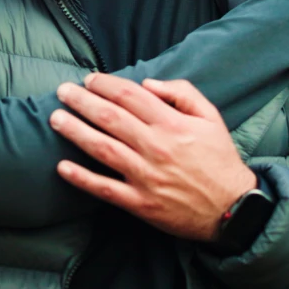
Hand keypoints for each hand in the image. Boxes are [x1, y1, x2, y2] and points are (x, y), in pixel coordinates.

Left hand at [49, 73, 253, 241]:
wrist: (233, 209)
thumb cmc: (219, 159)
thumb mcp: (210, 117)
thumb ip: (182, 93)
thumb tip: (148, 84)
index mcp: (172, 124)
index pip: (129, 96)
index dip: (105, 84)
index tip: (89, 79)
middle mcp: (156, 147)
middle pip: (110, 118)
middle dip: (82, 101)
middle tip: (62, 91)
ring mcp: (146, 176)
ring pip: (103, 149)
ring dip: (75, 131)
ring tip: (55, 118)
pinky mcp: (141, 203)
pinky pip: (105, 189)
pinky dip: (82, 178)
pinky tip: (62, 167)